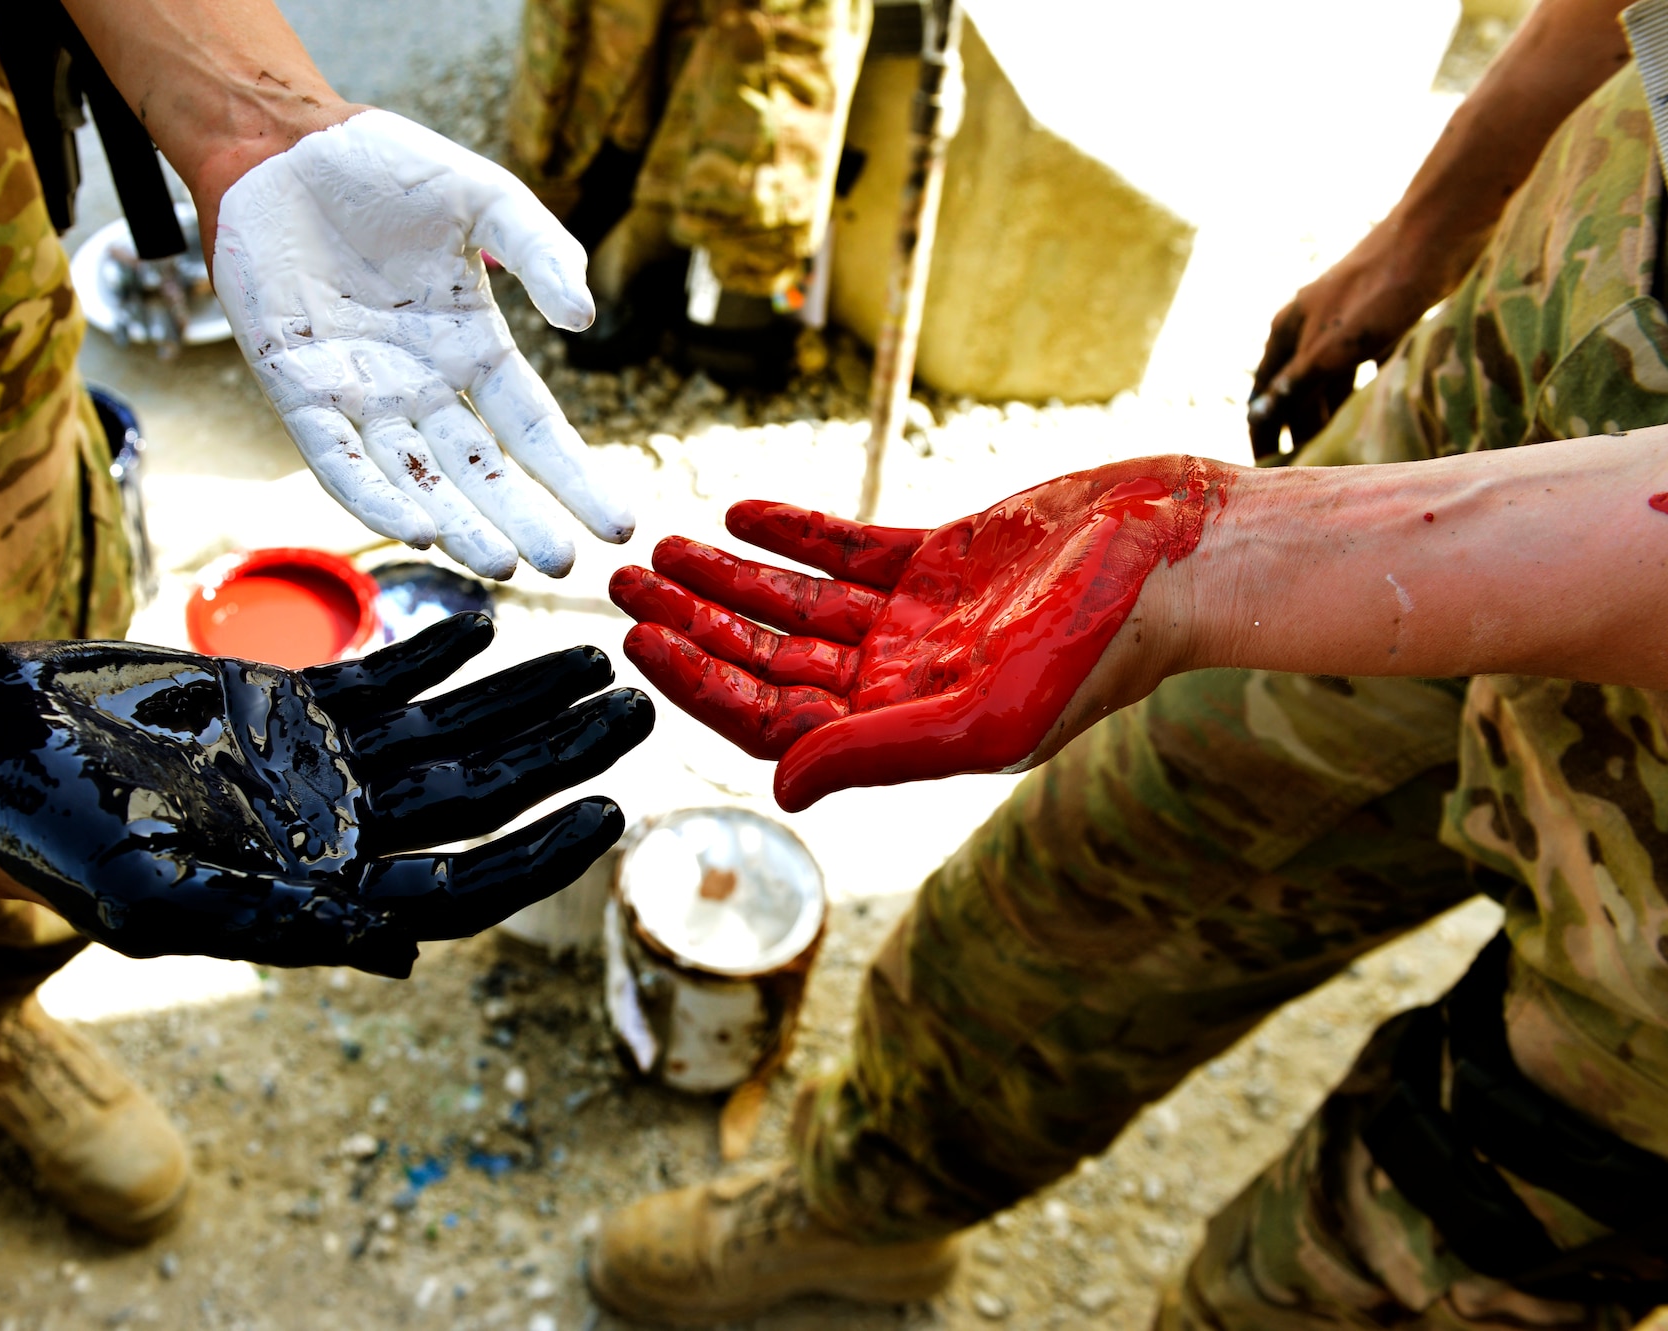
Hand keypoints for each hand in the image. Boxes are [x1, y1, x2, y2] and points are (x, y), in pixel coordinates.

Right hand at [0, 613, 652, 974]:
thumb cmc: (61, 843)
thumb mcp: (165, 903)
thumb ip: (285, 925)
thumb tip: (408, 953)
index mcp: (322, 888)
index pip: (463, 880)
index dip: (540, 854)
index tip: (610, 812)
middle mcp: (338, 828)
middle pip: (479, 794)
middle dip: (561, 756)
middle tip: (639, 708)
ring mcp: (318, 762)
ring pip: (448, 729)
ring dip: (522, 696)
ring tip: (598, 659)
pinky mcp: (287, 702)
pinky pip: (383, 675)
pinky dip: (435, 650)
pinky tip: (489, 623)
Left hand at [211, 110, 633, 579]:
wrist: (280, 144)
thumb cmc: (383, 166)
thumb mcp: (485, 199)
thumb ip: (541, 251)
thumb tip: (583, 320)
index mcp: (472, 347)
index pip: (533, 429)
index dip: (574, 478)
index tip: (617, 524)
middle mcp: (422, 385)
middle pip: (481, 471)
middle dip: (522, 520)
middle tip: (560, 565)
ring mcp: (361, 394)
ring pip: (417, 478)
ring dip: (457, 525)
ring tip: (501, 564)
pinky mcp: (299, 390)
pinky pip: (339, 459)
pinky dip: (375, 495)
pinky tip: (416, 528)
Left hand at [609, 460, 1226, 810]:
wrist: (1181, 557)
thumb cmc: (1099, 647)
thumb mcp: (982, 716)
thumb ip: (875, 752)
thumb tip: (782, 790)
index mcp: (905, 731)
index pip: (774, 720)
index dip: (700, 684)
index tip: (637, 643)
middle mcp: (901, 682)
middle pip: (769, 659)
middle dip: (693, 624)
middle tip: (622, 583)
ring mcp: (919, 620)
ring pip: (795, 603)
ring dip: (728, 576)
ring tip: (660, 546)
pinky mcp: (940, 559)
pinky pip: (846, 551)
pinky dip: (793, 531)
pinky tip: (738, 510)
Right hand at [1247, 225, 1461, 458]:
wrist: (1436, 233)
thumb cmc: (1380, 291)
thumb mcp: (1334, 347)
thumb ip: (1297, 383)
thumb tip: (1260, 416)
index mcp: (1287, 330)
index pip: (1263, 393)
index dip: (1262, 430)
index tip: (1267, 467)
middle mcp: (1308, 326)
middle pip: (1294, 388)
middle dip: (1298, 426)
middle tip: (1308, 468)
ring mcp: (1343, 321)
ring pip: (1328, 378)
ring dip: (1329, 412)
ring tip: (1338, 448)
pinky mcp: (1379, 318)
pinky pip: (1361, 366)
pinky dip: (1361, 390)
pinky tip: (1374, 410)